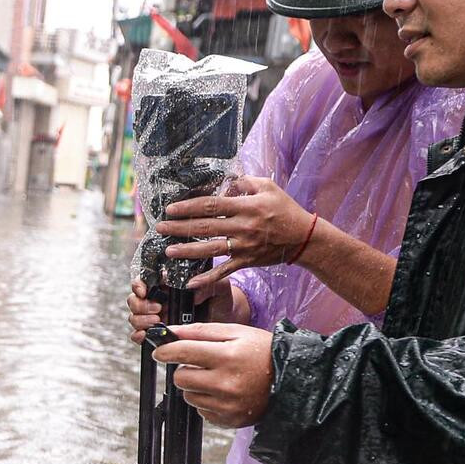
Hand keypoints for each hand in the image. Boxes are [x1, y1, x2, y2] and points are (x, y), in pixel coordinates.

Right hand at [127, 279, 240, 342]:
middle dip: (141, 305)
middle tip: (157, 309)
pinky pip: (139, 335)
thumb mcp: (218, 286)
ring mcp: (156, 317)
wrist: (227, 320)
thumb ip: (206, 283)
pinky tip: (146, 336)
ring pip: (134, 317)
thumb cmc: (221, 299)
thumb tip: (190, 287)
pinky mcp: (158, 334)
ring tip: (156, 322)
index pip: (143, 281)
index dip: (138, 285)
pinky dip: (138, 336)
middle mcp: (158, 300)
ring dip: (140, 320)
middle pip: (135, 300)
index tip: (144, 291)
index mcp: (168, 285)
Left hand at [151, 323, 274, 426]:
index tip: (159, 351)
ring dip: (196, 386)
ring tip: (217, 378)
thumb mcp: (237, 333)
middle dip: (184, 369)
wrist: (291, 381)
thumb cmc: (264, 353)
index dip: (166, 350)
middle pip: (180, 378)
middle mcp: (226, 383)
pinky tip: (224, 393)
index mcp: (227, 356)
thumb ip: (201, 331)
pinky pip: (201, 411)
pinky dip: (207, 401)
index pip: (182, 352)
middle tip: (199, 365)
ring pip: (188, 396)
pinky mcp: (228, 420)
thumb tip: (171, 332)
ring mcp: (227, 405)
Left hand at [155, 176, 314, 287]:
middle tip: (160, 228)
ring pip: (210, 249)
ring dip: (187, 251)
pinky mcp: (246, 262)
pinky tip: (190, 283)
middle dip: (180, 228)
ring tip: (168, 251)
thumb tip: (225, 181)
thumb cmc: (285, 209)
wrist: (304, 238)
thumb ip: (245, 182)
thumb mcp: (268, 187)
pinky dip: (207, 278)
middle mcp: (242, 227)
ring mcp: (244, 247)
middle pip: (205, 227)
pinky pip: (224, 271)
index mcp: (246, 207)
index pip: (211, 205)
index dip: (188, 207)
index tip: (170, 209)